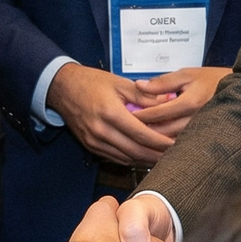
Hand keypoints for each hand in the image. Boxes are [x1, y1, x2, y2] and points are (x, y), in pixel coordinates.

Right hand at [46, 63, 174, 165]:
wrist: (62, 88)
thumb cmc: (91, 82)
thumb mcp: (120, 83)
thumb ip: (145, 96)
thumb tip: (169, 100)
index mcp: (110, 112)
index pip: (142, 134)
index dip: (161, 142)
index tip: (177, 143)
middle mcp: (101, 130)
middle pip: (136, 151)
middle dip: (157, 155)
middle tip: (175, 155)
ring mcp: (95, 141)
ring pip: (126, 158)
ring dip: (146, 159)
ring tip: (164, 157)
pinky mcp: (91, 146)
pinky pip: (116, 158)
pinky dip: (132, 159)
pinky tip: (144, 156)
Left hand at [131, 67, 230, 138]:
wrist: (238, 91)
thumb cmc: (211, 80)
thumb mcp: (186, 74)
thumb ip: (162, 82)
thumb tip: (139, 85)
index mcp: (190, 102)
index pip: (159, 113)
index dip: (141, 115)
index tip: (127, 115)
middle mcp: (196, 119)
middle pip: (163, 130)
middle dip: (144, 130)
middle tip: (127, 129)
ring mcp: (200, 131)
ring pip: (171, 141)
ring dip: (154, 140)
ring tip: (137, 137)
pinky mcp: (202, 137)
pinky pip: (180, 144)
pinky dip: (166, 143)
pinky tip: (156, 142)